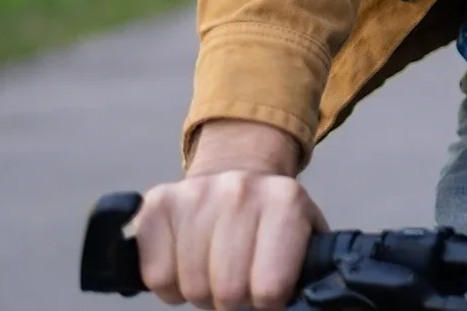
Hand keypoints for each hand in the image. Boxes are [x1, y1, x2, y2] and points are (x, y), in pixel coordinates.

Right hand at [127, 120, 323, 309]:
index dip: (267, 302)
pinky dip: (169, 285)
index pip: (270, 288)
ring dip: (201, 293)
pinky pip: (157, 276)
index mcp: (285, 200)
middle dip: (233, 300)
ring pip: (191, 286)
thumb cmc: (271, 219)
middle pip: (228, 291)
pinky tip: (186, 266)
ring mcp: (195, 193)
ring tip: (214, 273)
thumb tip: (309, 302)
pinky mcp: (157, 204)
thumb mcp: (305, 235)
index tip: (268, 291)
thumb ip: (308, 267)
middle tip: (238, 284)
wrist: (235, 169)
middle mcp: (240, 190)